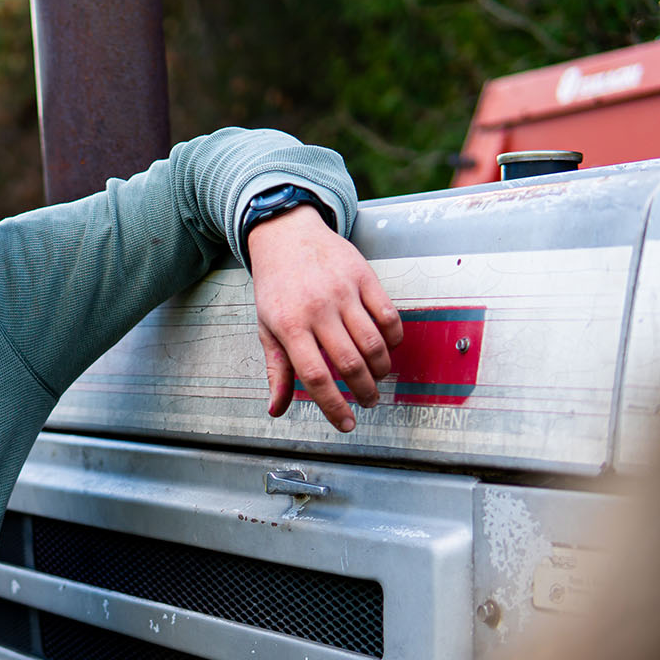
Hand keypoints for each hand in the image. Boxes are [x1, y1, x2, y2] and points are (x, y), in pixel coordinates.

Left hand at [248, 206, 401, 431]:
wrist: (286, 235)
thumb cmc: (276, 285)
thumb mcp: (266, 327)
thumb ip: (276, 370)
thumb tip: (276, 408)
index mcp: (289, 326)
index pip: (315, 376)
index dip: (333, 405)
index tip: (346, 423)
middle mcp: (317, 309)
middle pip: (350, 362)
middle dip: (364, 390)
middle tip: (368, 400)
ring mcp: (342, 291)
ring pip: (374, 342)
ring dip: (380, 368)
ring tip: (377, 377)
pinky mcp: (363, 277)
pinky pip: (388, 315)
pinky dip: (393, 337)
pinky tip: (388, 347)